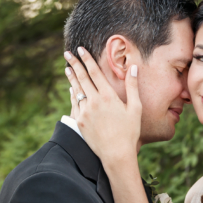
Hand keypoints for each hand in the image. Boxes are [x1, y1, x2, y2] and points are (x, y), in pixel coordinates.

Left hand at [64, 47, 140, 166]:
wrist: (116, 153)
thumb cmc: (129, 131)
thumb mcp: (135, 108)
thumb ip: (132, 86)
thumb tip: (133, 67)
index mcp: (108, 96)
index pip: (94, 72)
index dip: (87, 59)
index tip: (81, 49)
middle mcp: (94, 102)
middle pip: (82, 78)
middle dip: (74, 64)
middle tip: (68, 53)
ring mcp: (85, 112)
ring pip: (76, 90)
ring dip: (72, 77)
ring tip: (67, 68)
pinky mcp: (80, 121)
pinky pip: (74, 103)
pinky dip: (72, 94)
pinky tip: (72, 89)